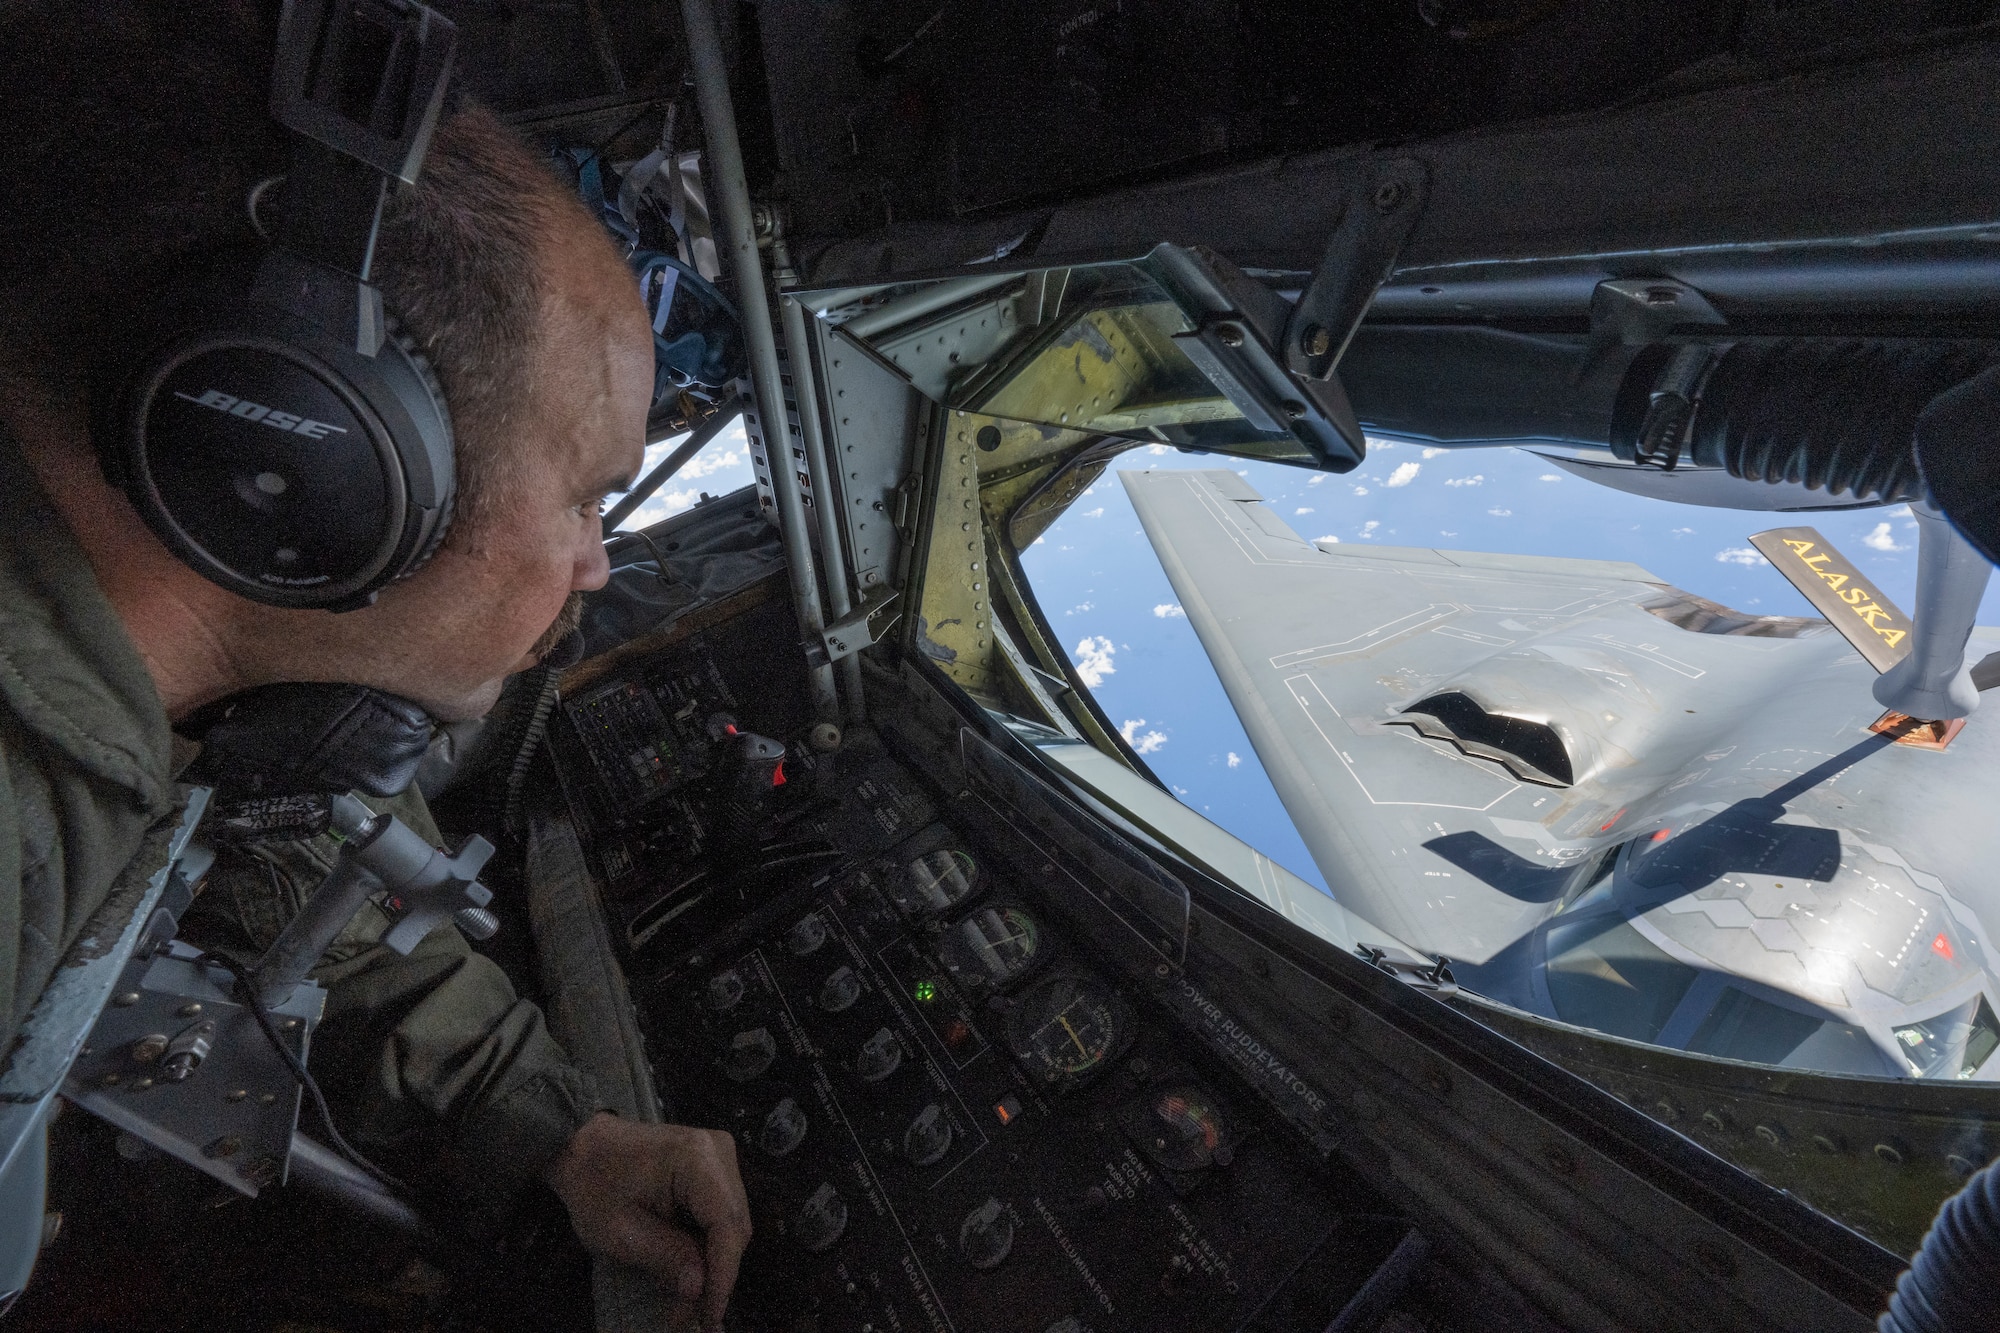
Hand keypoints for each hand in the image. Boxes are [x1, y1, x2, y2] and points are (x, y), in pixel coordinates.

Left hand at [544, 1114, 751, 1330]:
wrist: (581, 1145)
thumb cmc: (593, 1184)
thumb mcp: (619, 1231)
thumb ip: (664, 1258)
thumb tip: (699, 1290)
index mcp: (696, 1159)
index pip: (725, 1224)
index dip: (722, 1274)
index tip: (711, 1315)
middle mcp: (718, 1151)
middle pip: (735, 1224)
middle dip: (717, 1274)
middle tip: (694, 1316)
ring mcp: (719, 1155)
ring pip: (732, 1222)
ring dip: (713, 1263)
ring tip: (690, 1300)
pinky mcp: (714, 1165)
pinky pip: (722, 1212)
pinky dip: (708, 1244)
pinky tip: (690, 1269)